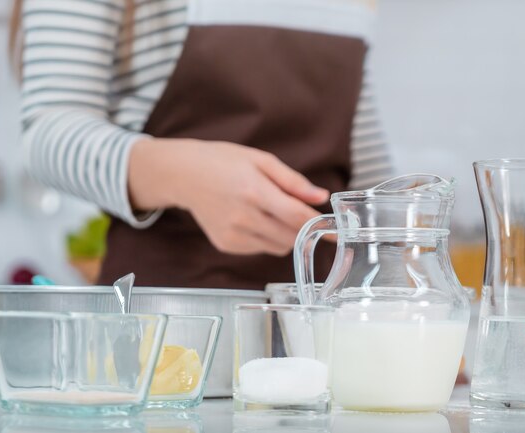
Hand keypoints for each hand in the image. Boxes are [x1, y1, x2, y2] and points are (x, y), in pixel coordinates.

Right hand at [128, 138, 328, 255]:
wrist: (184, 175)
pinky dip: (267, 238)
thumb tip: (321, 197)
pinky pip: (261, 249)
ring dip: (287, 234)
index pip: (298, 217)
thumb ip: (293, 181)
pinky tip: (254, 219)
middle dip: (305, 229)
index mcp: (255, 191)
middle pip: (291, 236)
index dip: (322, 227)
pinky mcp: (226, 245)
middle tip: (302, 214)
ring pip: (279, 246)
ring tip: (272, 212)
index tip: (339, 234)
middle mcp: (244, 217)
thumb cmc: (224, 162)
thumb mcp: (260, 160)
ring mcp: (233, 234)